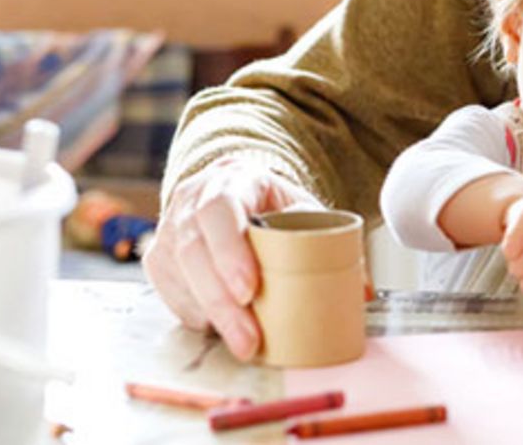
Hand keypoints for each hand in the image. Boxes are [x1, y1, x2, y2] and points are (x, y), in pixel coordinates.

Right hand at [142, 156, 323, 359]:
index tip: (249, 290)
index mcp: (231, 180)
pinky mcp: (159, 260)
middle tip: (250, 339)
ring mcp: (169, 230)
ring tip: (243, 344)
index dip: (230, 251)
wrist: (235, 190)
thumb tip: (363, 292)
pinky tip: (221, 330)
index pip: (219, 209)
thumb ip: (329, 242)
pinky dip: (197, 316)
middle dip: (221, 302)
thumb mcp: (302, 209)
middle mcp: (190, 201)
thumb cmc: (272, 205)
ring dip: (210, 316)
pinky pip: (171, 294)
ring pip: (178, 276)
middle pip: (193, 251)